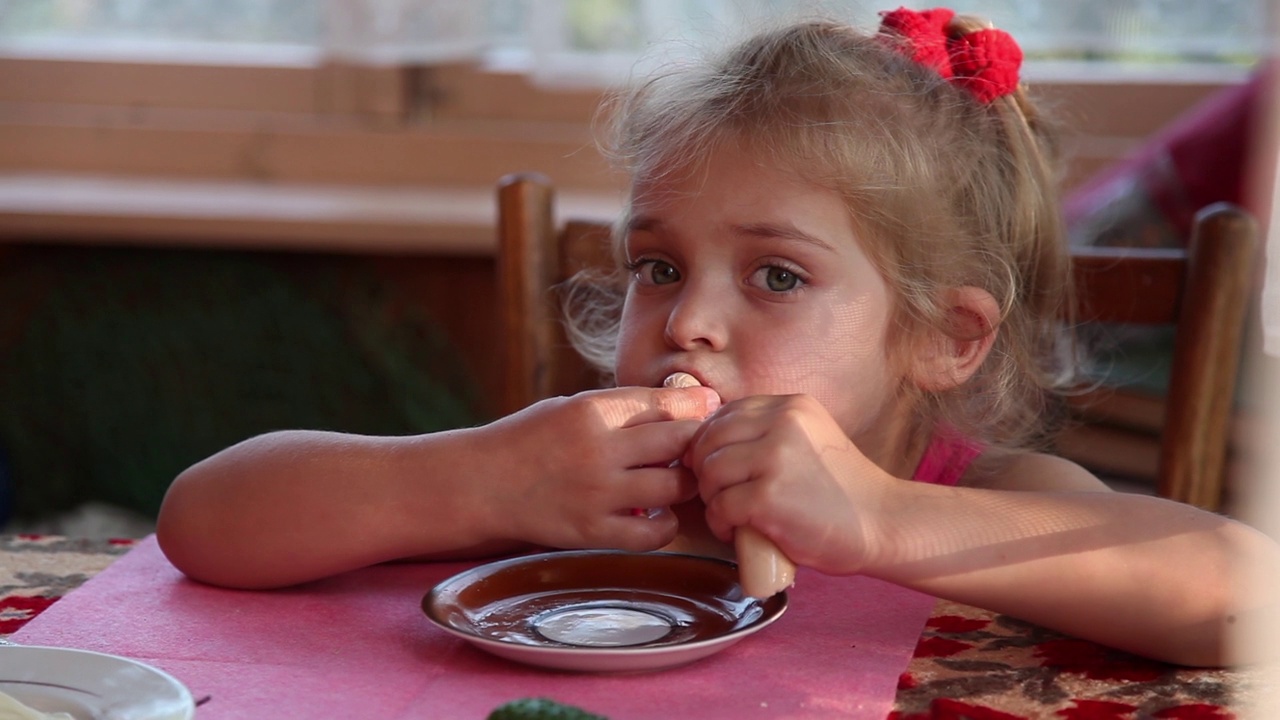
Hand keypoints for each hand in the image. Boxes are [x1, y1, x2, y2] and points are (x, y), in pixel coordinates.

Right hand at [477, 385, 720, 550]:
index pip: (666, 402)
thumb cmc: (531, 439)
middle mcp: (598, 450)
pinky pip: (653, 534)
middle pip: (680, 440)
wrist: (481, 483)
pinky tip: (658, 513)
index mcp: (592, 410)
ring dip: (687, 481)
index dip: (698, 405)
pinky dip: (667, 524)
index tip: (712, 408)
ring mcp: (596, 493)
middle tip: (702, 446)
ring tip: (681, 478)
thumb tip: (693, 402)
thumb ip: (626, 407)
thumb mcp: (573, 407)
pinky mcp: (592, 532)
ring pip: (675, 486)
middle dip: (699, 441)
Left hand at [684, 394, 892, 575]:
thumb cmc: (844, 491)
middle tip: (719, 497)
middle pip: (710, 440)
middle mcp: (783, 423)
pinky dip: (720, 524)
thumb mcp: (810, 440)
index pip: (725, 414)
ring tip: (730, 517)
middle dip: (704, 472)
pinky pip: (720, 506)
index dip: (710, 444)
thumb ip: (771, 432)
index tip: (717, 470)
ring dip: (711, 500)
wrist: (886, 524)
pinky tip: (736, 533)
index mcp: (792, 406)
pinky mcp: (768, 497)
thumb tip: (711, 443)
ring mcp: (775, 458)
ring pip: (710, 473)